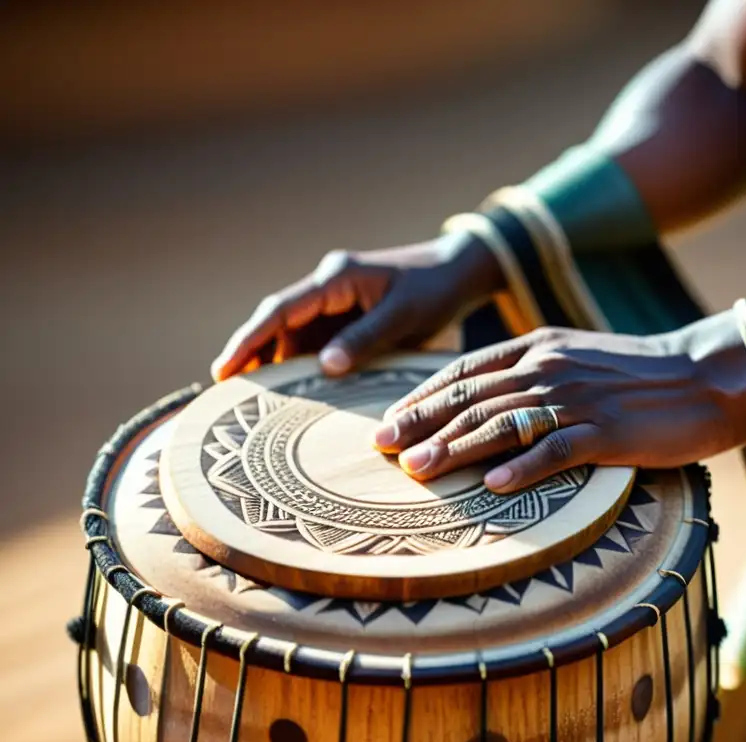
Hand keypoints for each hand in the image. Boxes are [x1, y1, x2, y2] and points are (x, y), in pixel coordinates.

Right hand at [210, 232, 504, 380]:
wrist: (460, 273)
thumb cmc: (436, 288)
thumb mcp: (406, 313)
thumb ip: (367, 337)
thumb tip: (325, 368)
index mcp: (337, 278)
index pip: (280, 310)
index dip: (249, 339)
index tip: (224, 369)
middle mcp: (328, 290)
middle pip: (278, 325)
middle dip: (251, 356)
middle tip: (228, 396)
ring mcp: (336, 307)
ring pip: (294, 338)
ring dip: (275, 365)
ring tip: (253, 403)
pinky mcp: (348, 322)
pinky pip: (316, 346)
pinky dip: (303, 369)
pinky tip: (294, 395)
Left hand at [372, 314, 745, 492]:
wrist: (708, 374)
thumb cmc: (639, 373)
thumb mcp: (577, 357)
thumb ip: (532, 372)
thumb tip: (483, 401)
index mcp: (539, 347)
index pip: (465, 370)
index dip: (423, 396)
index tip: (390, 421)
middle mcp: (550, 367)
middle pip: (472, 396)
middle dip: (422, 422)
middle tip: (382, 448)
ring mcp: (578, 399)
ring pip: (504, 422)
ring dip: (456, 447)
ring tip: (419, 470)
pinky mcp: (609, 431)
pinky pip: (557, 449)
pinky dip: (522, 467)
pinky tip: (492, 486)